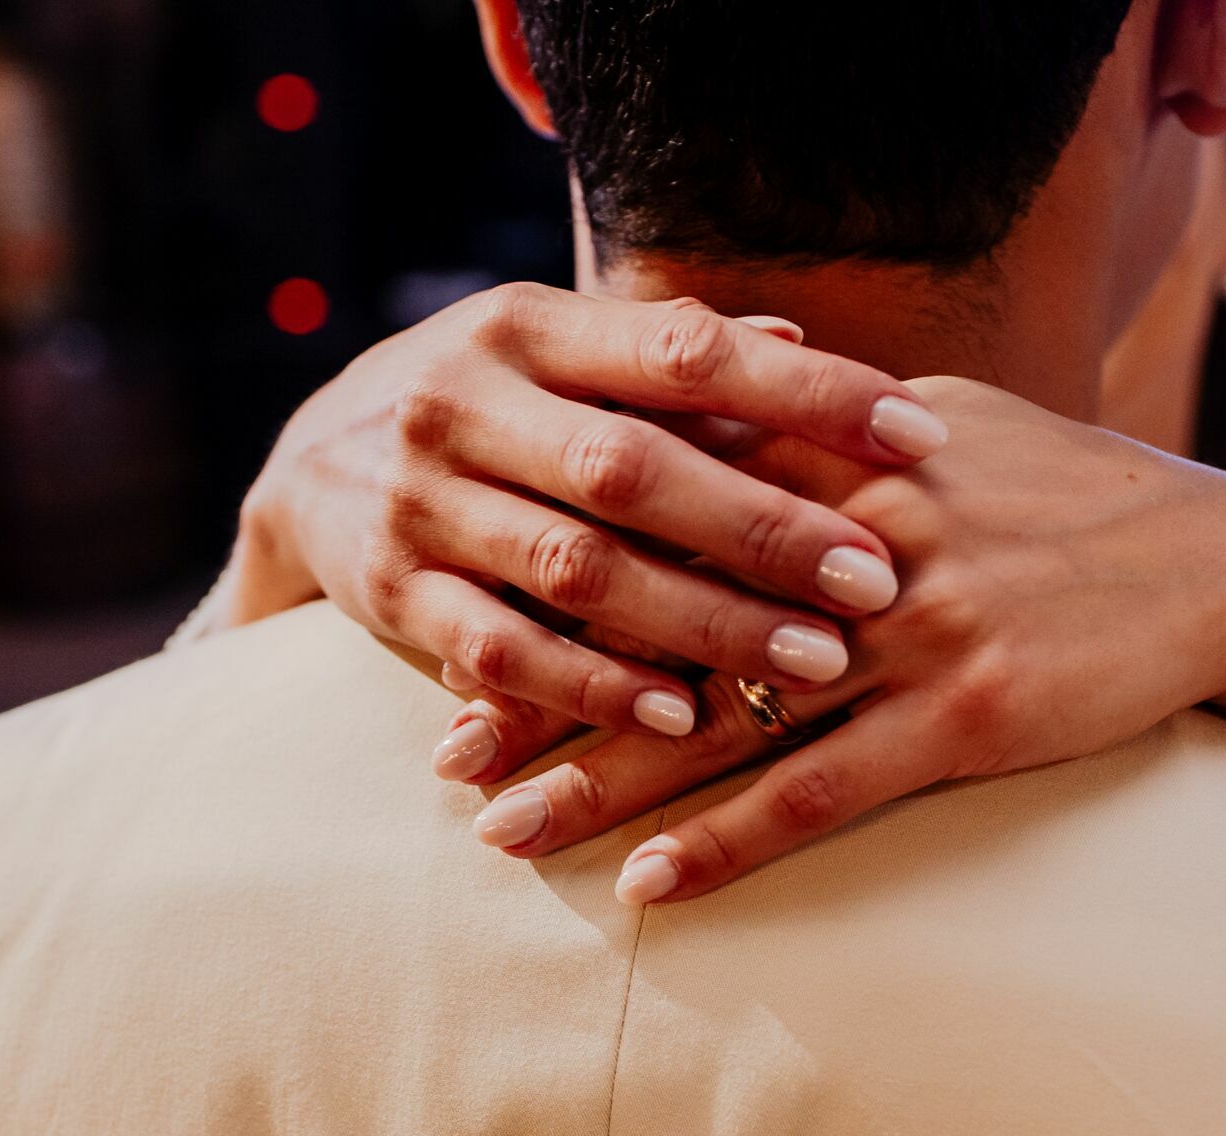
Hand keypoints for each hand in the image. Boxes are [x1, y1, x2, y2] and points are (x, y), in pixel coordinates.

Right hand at [210, 283, 951, 752]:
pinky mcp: (391, 592)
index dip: (805, 393)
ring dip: (700, 621)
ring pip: (575, 569)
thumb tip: (807, 342)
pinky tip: (681, 717)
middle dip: (765, 527)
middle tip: (881, 580)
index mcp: (526, 327)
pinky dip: (592, 687)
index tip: (921, 436)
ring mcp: (419, 501)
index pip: (684, 350)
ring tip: (815, 663)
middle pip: (633, 469)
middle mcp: (463, 401)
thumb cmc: (489, 406)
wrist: (304, 464)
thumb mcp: (559, 355)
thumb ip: (671, 359)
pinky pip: (500, 652)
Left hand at [454, 377, 1225, 900]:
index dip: (557, 570)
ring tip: (501, 833)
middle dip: (543, 690)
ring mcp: (908, 631)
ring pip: (719, 718)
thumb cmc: (1072, 493)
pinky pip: (821, 792)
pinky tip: (650, 886)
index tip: (468, 617)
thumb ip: (827, 422)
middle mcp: (854, 540)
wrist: (1224, 564)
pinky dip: (728, 842)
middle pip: (661, 620)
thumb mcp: (946, 424)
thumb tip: (733, 400)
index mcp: (837, 457)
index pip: (661, 514)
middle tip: (444, 752)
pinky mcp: (964, 715)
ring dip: (600, 782)